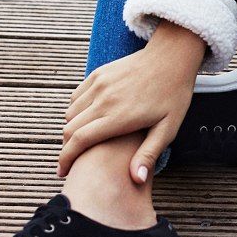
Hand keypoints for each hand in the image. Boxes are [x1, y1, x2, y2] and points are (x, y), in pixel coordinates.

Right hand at [58, 21, 205, 183]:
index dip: (66, 160)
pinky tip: (85, 119)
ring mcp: (99, 84)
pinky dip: (75, 111)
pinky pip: (77, 96)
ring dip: (70, 130)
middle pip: (70, 129)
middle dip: (66, 149)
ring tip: (79, 143)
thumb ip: (149, 153)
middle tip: (72, 162)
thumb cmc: (173, 94)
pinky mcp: (99, 73)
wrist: (172, 56)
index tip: (63, 173)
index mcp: (118, 116)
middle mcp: (103, 99)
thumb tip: (136, 180)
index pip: (79, 141)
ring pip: (70, 113)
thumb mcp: (168, 127)